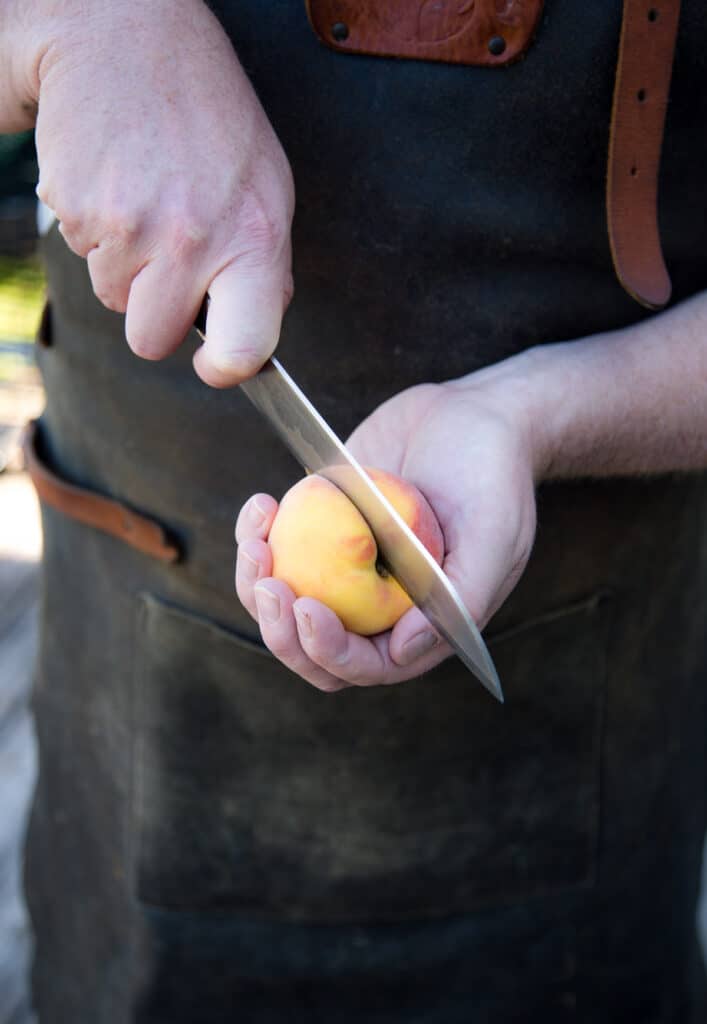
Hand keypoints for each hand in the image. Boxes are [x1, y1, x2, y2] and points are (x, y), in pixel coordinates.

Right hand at [32, 0, 293, 384]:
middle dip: (152, 311)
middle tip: (166, 258)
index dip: (226, 368)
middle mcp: (193, 239)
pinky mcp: (79, 209)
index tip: (217, 364)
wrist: (124, 36)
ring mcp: (131, 227)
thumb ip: (261, 263)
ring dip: (124, 263)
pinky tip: (116, 181)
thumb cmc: (204, 112)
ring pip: (113, 298)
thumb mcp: (264, 185)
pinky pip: (82, 255)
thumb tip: (250, 327)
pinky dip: (94, 229)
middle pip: (151, 340)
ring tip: (144, 197)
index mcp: (254, 238)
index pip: (246, 347)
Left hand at [235, 370, 537, 690]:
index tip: (309, 608)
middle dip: (280, 631)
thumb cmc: (494, 476)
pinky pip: (276, 549)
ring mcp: (342, 570)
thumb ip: (459, 596)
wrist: (474, 417)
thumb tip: (404, 650)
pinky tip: (262, 505)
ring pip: (284, 603)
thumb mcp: (494, 534)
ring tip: (255, 541)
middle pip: (312, 649)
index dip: (330, 650)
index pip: (365, 664)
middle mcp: (376, 607)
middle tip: (268, 584)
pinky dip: (257, 534)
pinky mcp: (319, 529)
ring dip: (255, 585)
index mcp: (420, 625)